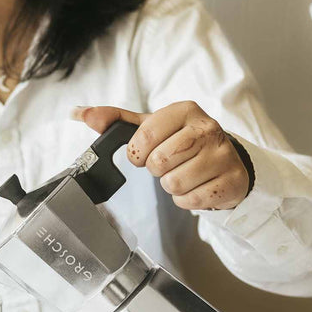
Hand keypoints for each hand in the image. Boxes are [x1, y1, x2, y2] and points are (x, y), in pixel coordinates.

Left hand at [72, 102, 249, 209]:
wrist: (226, 161)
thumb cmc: (183, 141)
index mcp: (185, 111)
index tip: (144, 152)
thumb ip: (115, 120)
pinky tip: (196, 185)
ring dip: (171, 185)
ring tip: (184, 173)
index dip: (137, 152)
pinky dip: (186, 199)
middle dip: (156, 169)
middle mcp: (207, 129)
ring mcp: (223, 155)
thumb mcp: (151, 127)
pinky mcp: (231, 181)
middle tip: (168, 163)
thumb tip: (80, 113)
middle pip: (158, 162)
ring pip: (173, 184)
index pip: (144, 136)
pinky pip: (190, 201)